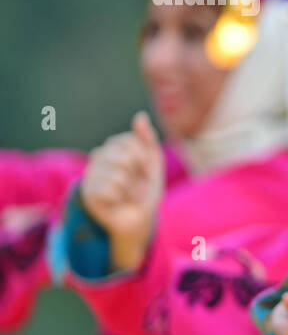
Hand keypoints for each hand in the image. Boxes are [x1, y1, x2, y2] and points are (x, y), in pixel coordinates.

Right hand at [80, 112, 164, 271]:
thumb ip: (147, 139)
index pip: (130, 142)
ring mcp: (90, 175)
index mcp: (113, 147)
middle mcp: (98, 157)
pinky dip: (121, 199)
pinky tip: (117, 202)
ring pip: (119, 175)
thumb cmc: (145, 189)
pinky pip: (109, 190)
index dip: (143, 159)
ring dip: (132, 189)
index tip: (143, 170)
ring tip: (128, 195)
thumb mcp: (153, 162)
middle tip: (136, 185)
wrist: (139, 218)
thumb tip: (140, 116)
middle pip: (125, 157)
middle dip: (138, 175)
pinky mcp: (88, 194)